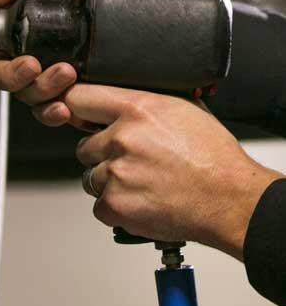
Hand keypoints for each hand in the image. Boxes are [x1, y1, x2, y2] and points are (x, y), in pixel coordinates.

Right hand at [0, 0, 169, 125]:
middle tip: (32, 64)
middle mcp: (33, 56)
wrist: (152, 11)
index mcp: (22, 29)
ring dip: (39, 89)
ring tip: (66, 72)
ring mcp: (53, 78)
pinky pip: (52, 114)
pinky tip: (67, 104)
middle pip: (0, 79)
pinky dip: (55, 112)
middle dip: (12, 75)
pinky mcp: (75, 96)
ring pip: (25, 98)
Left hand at [65, 84, 281, 259]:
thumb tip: (120, 99)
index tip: (74, 115)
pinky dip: (115, 206)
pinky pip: (99, 205)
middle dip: (101, 154)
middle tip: (129, 161)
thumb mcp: (183, 110)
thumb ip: (146, 102)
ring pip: (90, 177)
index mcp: (137, 109)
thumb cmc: (213, 157)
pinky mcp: (116, 204)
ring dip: (109, 182)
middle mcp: (122, 138)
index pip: (79, 98)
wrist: (231, 199)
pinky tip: (140, 201)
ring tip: (141, 183)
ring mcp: (117, 173)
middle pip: (84, 145)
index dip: (75, 108)